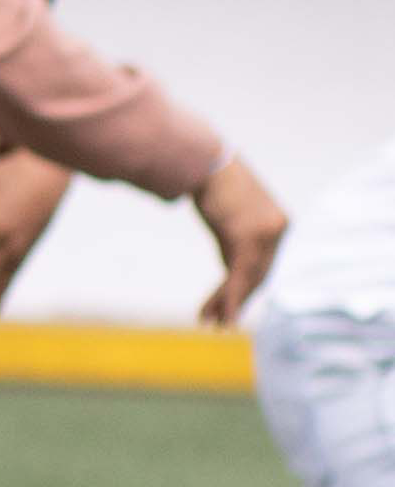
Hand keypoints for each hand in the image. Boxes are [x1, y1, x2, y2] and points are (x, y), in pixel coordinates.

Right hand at [199, 157, 291, 328]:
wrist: (206, 162)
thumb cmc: (215, 183)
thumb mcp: (232, 217)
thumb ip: (238, 242)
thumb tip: (232, 268)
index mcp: (279, 225)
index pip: (263, 266)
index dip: (243, 291)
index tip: (227, 308)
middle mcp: (279, 231)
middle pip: (257, 276)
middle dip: (234, 301)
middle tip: (215, 322)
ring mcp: (266, 235)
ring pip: (247, 280)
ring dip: (227, 304)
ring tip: (211, 324)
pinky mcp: (248, 239)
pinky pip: (239, 276)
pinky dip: (230, 299)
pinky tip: (222, 318)